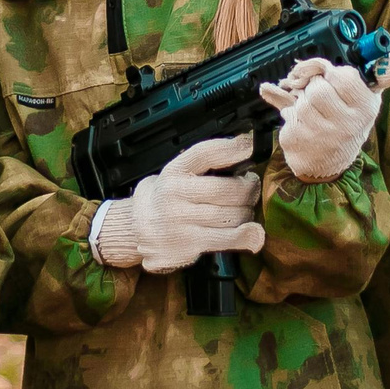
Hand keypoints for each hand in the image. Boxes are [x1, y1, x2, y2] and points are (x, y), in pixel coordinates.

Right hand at [91, 134, 265, 273]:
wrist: (134, 229)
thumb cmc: (162, 198)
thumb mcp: (173, 174)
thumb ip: (201, 168)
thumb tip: (241, 157)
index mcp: (174, 171)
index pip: (205, 153)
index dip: (232, 148)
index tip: (250, 145)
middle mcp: (176, 193)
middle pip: (227, 188)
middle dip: (249, 188)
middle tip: (251, 187)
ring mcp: (181, 220)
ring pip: (232, 214)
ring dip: (246, 212)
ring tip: (244, 210)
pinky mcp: (189, 243)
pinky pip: (226, 239)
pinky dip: (246, 236)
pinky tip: (255, 235)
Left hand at [261, 56, 389, 182]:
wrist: (328, 164)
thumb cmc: (346, 124)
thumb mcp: (366, 101)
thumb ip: (378, 77)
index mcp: (365, 108)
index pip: (345, 78)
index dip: (333, 73)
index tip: (331, 77)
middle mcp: (347, 124)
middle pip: (319, 88)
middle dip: (314, 86)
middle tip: (319, 95)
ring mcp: (322, 135)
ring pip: (302, 101)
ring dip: (302, 100)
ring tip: (312, 110)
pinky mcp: (300, 141)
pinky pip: (288, 113)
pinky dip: (290, 113)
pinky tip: (301, 123)